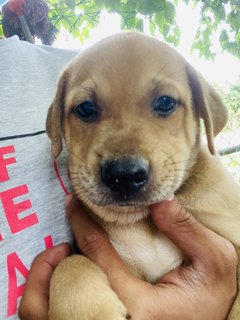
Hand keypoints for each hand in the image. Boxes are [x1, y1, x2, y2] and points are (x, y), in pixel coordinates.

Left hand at [19, 196, 236, 319]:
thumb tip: (156, 200)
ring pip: (48, 315)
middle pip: (61, 291)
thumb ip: (187, 229)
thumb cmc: (210, 295)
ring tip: (58, 255)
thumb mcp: (214, 260)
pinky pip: (58, 318)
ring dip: (43, 281)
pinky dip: (50, 296)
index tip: (73, 202)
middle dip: (52, 258)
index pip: (98, 256)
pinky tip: (65, 276)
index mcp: (140, 308)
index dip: (82, 223)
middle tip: (62, 231)